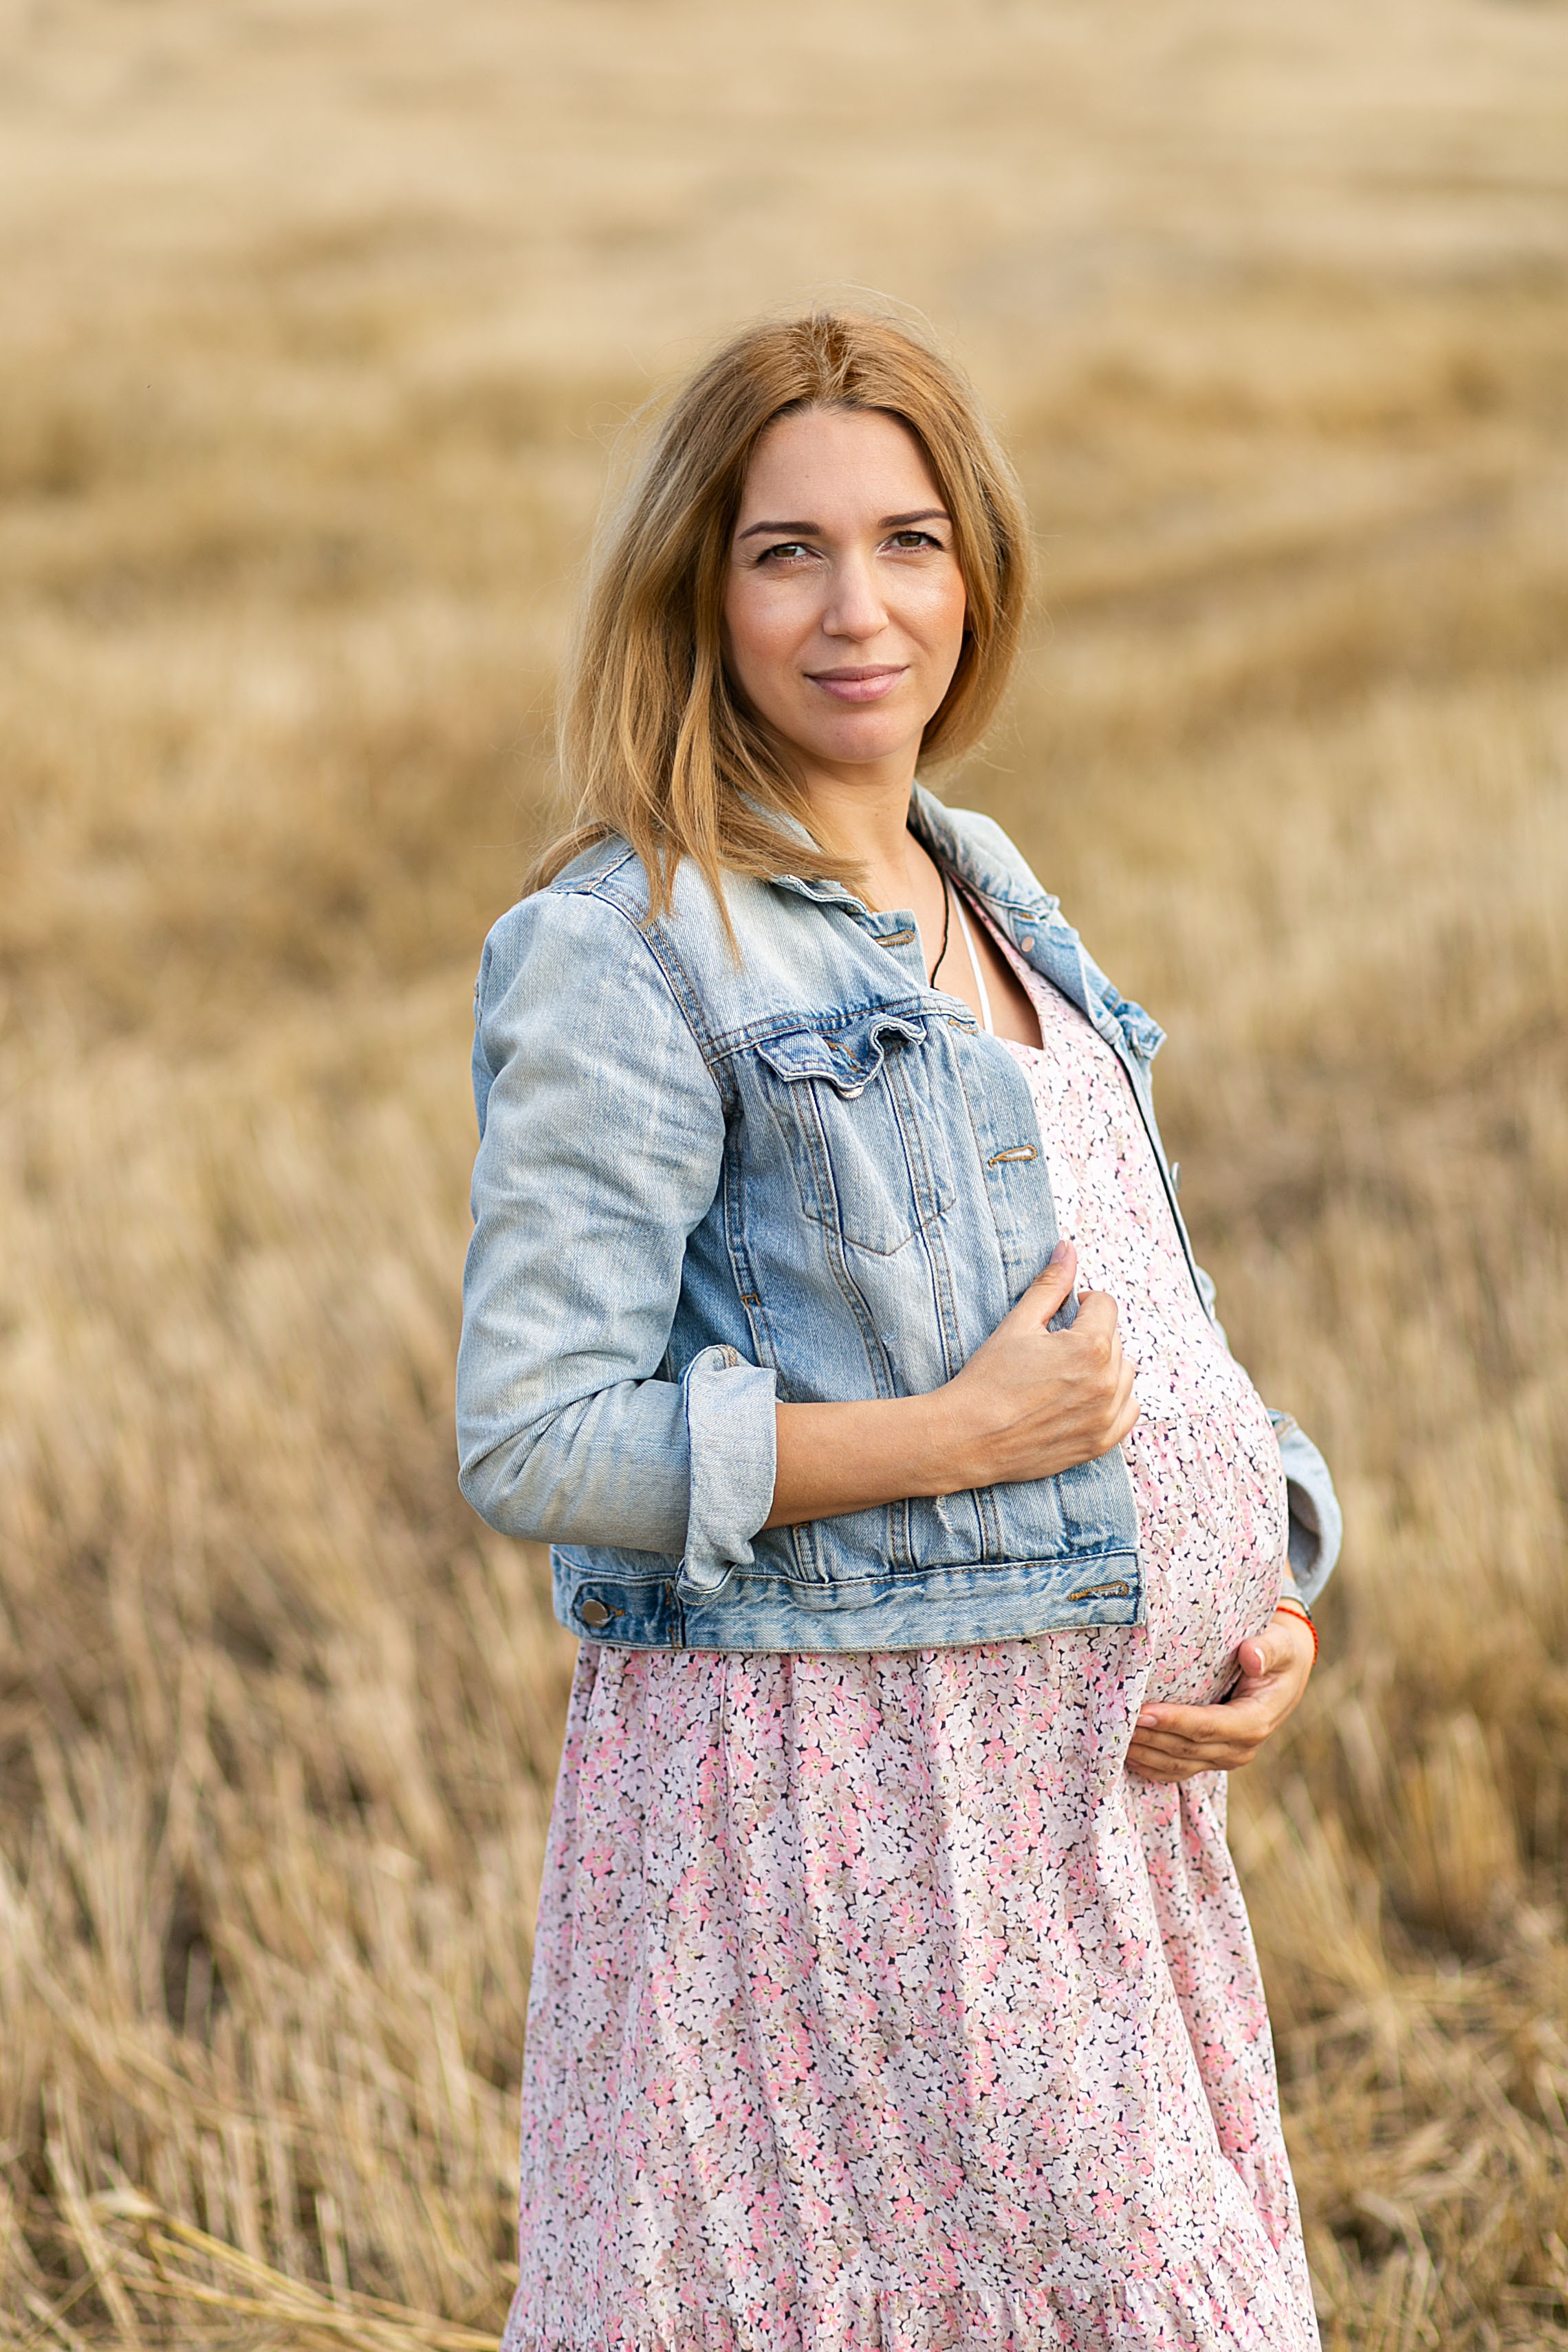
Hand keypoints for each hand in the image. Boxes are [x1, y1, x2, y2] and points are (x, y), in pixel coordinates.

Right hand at [937, 1240, 1139, 1488]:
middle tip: (1055, 1348)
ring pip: (1125, 1373)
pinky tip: (1086, 1397)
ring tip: (1068, 1372)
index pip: (1105, 1306)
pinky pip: (1129, 1410)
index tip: (1061, 1317)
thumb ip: (1050, 1285)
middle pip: (1116, 1339)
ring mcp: (1106, 1416)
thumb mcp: (1018, 1324)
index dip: (1081, 1304)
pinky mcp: (1100, 1442)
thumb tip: (1067, 1248)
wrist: (968, 1438)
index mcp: (1090, 1346)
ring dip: (1106, 1366)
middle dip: (1091, 1335)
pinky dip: (1115, 1400)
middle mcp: (1107, 1382)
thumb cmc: (988, 1379)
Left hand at [1126, 1607, 1315, 1782]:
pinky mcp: (1211, 1759)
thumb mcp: (1281, 1646)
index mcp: (1254, 1722)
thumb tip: (1251, 1656)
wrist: (1284, 1675)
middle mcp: (1240, 1749)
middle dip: (1149, 1738)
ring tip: (1112, 1738)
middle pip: (1186, 1749)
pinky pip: (1177, 1770)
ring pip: (1177, 1763)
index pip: (1208, 1726)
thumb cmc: (1279, 1654)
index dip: (1175, 1722)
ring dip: (1145, 1753)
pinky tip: (1126, 1755)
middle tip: (1115, 1722)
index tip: (1143, 1713)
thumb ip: (1267, 1649)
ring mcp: (1224, 1758)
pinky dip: (1151, 1765)